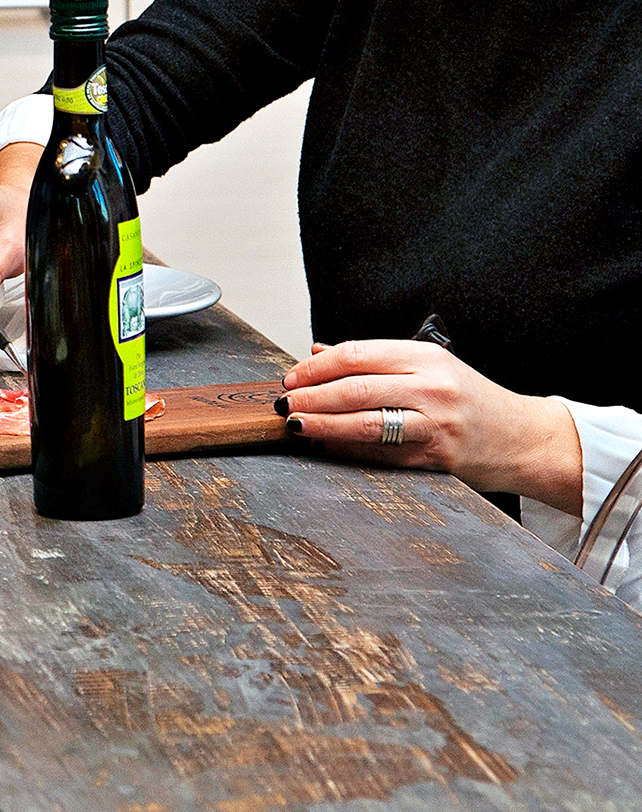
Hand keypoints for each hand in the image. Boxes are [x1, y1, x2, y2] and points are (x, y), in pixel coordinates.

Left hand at [281, 338, 583, 510]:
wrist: (525, 438)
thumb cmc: (471, 400)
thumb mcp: (430, 367)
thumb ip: (375, 360)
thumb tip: (317, 352)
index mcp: (426, 357)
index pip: (357, 355)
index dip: (316, 367)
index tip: (292, 377)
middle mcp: (431, 388)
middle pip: (356, 389)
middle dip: (312, 397)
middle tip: (286, 403)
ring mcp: (435, 425)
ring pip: (366, 424)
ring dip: (323, 425)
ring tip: (297, 424)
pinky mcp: (436, 458)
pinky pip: (381, 454)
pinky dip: (347, 450)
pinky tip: (326, 447)